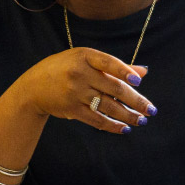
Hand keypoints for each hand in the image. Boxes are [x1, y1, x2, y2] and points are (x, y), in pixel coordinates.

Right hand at [4, 47, 154, 134]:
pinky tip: (124, 128)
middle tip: (151, 109)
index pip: (108, 62)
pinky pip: (96, 119)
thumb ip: (113, 66)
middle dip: (135, 100)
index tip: (139, 82)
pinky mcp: (72, 109)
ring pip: (108, 106)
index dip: (124, 71)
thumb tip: (142, 72)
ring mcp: (75, 92)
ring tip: (141, 120)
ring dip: (127, 115)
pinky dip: (112, 125)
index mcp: (84, 56)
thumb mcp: (85, 60)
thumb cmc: (65, 69)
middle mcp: (79, 73)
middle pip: (113, 88)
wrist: (33, 87)